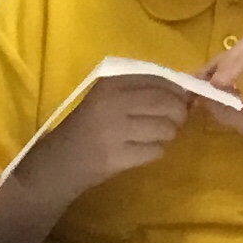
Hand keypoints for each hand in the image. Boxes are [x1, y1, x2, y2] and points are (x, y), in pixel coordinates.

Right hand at [26, 70, 196, 198]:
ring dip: (168, 134)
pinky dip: (156, 151)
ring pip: (165, 128)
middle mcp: (113, 104)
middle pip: (166, 103)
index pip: (158, 79)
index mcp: (110, 84)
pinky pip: (155, 151)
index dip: (176, 89)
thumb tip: (183, 92)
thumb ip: (138, 90)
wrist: (59, 163)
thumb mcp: (105, 98)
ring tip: (156, 136)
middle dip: (178, 113)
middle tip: (175, 120)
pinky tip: (144, 151)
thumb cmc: (86, 127)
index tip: (181, 98)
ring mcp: (116, 132)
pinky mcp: (119, 157)